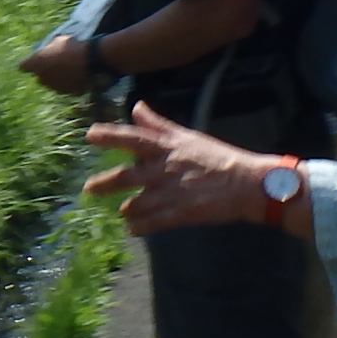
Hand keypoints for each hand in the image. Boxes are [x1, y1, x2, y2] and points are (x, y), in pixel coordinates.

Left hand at [20, 35, 91, 96]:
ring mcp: (54, 87)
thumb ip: (51, 46)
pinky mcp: (67, 92)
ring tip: (69, 69)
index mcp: (36, 63)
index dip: (29, 63)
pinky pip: (66, 88)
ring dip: (57, 79)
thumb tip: (52, 45)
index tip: (35, 60)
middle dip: (45, 72)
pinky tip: (78, 76)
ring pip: (52, 84)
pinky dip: (70, 84)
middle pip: (39, 77)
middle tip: (56, 64)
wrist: (90, 58)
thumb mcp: (59, 39)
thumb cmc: (72, 46)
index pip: (23, 66)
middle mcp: (42, 78)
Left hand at [83, 100, 301, 234]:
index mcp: (168, 148)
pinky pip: (155, 222)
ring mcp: (173, 193)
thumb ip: (158, 124)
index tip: (89, 135)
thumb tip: (136, 107)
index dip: (110, 136)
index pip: (134, 139)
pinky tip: (132, 229)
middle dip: (105, 183)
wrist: (248, 184)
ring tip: (123, 211)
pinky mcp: (183, 213)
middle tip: (88, 189)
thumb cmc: (218, 157)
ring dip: (128, 208)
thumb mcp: (187, 136)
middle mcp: (166, 169)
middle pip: (128, 176)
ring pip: (139, 202)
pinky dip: (141, 226)